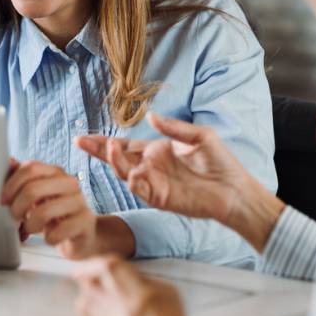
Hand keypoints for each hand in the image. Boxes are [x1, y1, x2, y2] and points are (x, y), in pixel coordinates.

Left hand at [0, 160, 99, 258]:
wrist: (82, 234)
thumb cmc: (54, 213)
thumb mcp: (36, 196)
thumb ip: (21, 180)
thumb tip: (9, 162)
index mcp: (55, 172)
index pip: (30, 169)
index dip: (11, 185)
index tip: (4, 201)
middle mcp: (69, 182)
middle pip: (33, 190)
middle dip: (17, 208)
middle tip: (15, 218)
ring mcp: (79, 201)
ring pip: (43, 212)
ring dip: (30, 225)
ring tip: (32, 228)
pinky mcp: (85, 221)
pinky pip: (58, 232)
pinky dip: (48, 238)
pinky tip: (50, 237)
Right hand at [75, 114, 283, 251]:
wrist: (236, 190)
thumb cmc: (221, 163)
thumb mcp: (199, 136)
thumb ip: (173, 127)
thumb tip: (149, 117)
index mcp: (158, 151)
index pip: (126, 145)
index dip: (105, 142)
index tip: (83, 137)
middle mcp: (152, 167)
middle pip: (118, 159)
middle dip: (98, 150)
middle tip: (79, 141)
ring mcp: (155, 184)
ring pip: (126, 174)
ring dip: (116, 162)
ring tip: (110, 148)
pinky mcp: (162, 198)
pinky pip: (141, 190)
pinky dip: (134, 181)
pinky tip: (133, 171)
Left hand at [75, 256, 199, 315]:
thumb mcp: (166, 291)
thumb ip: (145, 280)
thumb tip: (129, 276)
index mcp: (135, 289)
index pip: (106, 267)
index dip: (95, 263)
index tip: (91, 265)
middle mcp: (118, 304)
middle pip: (89, 284)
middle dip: (87, 279)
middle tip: (89, 279)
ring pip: (83, 304)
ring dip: (86, 299)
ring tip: (93, 299)